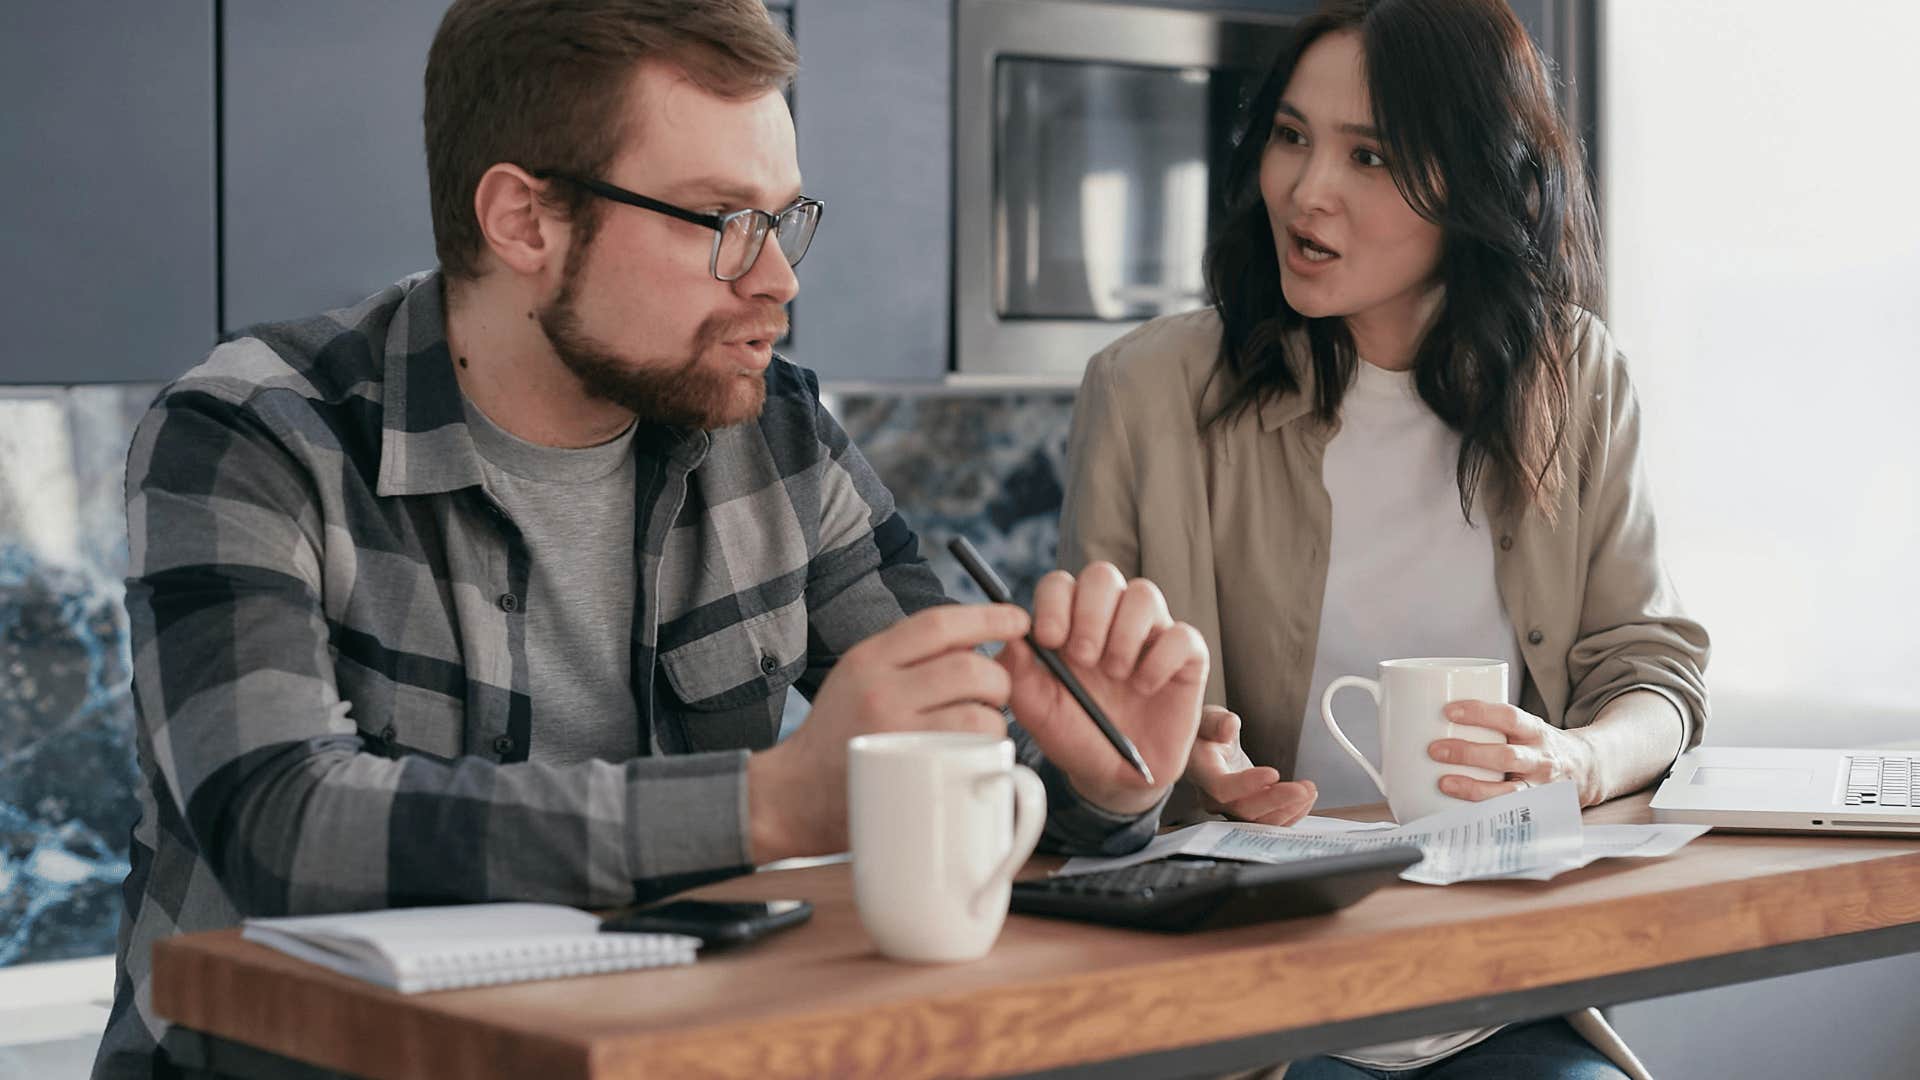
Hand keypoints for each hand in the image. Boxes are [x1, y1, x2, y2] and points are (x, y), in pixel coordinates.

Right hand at [748, 603, 1029, 861]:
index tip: (1017, 620)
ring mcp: (895, 732)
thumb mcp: (856, 678)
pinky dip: (986, 748)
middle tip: (994, 693)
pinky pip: (971, 749)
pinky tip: (972, 753)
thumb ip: (904, 658)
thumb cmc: (836, 735)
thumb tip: (974, 644)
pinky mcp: (909, 771)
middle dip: (998, 678)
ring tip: (979, 728)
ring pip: (979, 710)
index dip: (988, 617)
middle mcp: (880, 688)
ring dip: (995, 718)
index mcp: (869, 658)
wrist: (793, 795)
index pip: (939, 623)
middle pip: (969, 666)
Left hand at [999, 563, 1208, 815]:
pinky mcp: (1186, 657)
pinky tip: (1145, 688)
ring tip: (1116, 675)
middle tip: (1084, 658)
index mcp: (1069, 623)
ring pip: (1144, 594)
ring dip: (1125, 635)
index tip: (1050, 639)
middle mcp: (1110, 619)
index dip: (1055, 603)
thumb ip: (1018, 672)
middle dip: (1090, 613)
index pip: (1060, 585)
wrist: (1114, 775)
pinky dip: (1160, 661)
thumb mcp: (1037, 710)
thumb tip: (1011, 635)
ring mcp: (1150, 634)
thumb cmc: (1074, 735)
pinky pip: (1182, 635)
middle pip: (1102, 576)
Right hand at [1188, 706, 1317, 825]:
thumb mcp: (1207, 717)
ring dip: (1289, 809)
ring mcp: (1230, 808)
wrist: (1204, 749)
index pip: (1222, 788)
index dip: (1248, 784)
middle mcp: (1213, 797)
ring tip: (1310, 791)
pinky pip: (1268, 820)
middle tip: (1304, 788)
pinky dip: (1290, 813)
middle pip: (1245, 810)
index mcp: (1202, 773)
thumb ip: (1217, 722)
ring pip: (1259, 821)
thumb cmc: (1205, 734)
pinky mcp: (1246, 812)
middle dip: (1278, 800)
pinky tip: (1305, 799)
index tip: (1274, 773)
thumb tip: (1229, 726)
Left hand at [1427, 700, 1598, 805]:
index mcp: (1535, 731)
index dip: (1479, 712)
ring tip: (1443, 782)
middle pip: (1506, 756)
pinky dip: (1485, 814)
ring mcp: (1540, 787)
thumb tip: (1429, 715)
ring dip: (1473, 788)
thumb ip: (1492, 724)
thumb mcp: (1525, 726)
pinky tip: (1460, 814)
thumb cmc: (1539, 745)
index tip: (1448, 711)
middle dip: (1468, 753)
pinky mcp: (1535, 810)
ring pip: (1509, 791)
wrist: (1588, 769)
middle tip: (1434, 749)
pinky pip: (1509, 815)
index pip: (1509, 717)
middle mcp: (1541, 759)